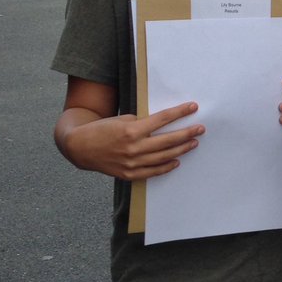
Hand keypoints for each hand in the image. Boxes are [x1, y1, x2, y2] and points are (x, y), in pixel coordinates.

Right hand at [63, 101, 203, 179]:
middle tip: (201, 129)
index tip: (193, 107)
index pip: (162, 119)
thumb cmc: (101, 129)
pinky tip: (177, 161)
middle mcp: (134, 148)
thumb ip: (141, 123)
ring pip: (164, 157)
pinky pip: (153, 171)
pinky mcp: (129, 174)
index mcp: (131, 130)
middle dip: (187, 133)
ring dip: (181, 149)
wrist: (80, 148)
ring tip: (193, 143)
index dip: (179, 113)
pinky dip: (166, 167)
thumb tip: (160, 124)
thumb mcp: (121, 120)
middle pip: (168, 140)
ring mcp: (132, 163)